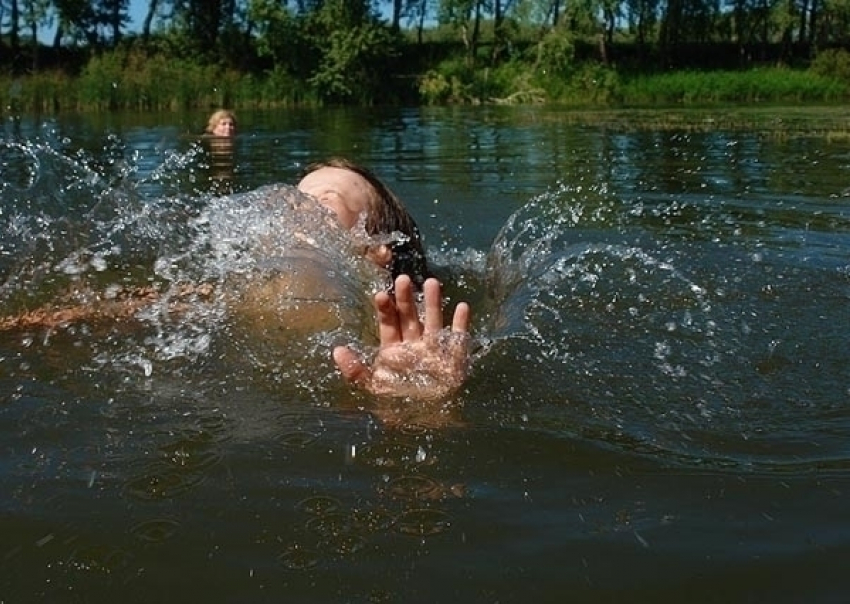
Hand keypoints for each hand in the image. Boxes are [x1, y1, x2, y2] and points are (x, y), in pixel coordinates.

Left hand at [333, 275, 470, 399]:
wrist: (427, 424)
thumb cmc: (399, 405)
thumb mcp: (372, 389)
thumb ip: (355, 371)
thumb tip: (336, 350)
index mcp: (394, 350)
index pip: (388, 324)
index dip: (385, 309)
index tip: (380, 294)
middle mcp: (415, 345)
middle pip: (410, 316)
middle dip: (406, 298)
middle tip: (402, 278)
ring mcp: (435, 349)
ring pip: (434, 320)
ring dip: (433, 302)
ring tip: (432, 281)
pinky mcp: (454, 357)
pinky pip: (459, 337)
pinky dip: (461, 323)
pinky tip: (462, 307)